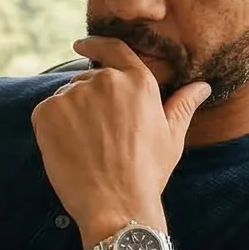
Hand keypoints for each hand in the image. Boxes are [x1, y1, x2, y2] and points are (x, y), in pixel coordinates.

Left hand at [31, 37, 208, 240]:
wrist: (117, 204)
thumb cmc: (147, 173)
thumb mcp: (172, 137)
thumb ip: (182, 105)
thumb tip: (202, 86)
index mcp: (138, 81)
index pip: (113, 49)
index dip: (95, 45)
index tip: (81, 45)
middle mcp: (106, 80)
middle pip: (86, 80)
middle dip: (88, 102)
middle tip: (95, 136)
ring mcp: (74, 94)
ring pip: (66, 98)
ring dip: (70, 116)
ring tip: (85, 148)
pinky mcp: (48, 112)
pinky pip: (46, 113)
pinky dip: (51, 128)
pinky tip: (68, 151)